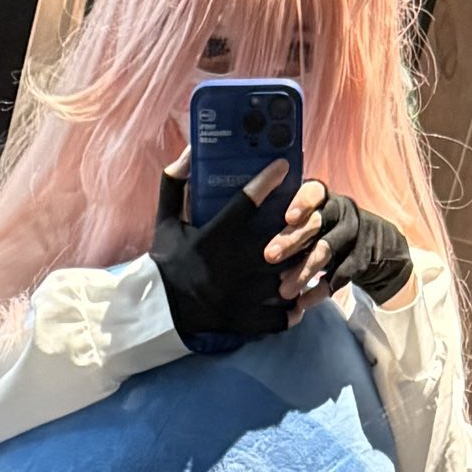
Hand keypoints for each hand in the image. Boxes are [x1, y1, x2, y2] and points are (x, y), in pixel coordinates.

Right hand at [150, 148, 296, 347]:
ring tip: (312, 254)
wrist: (159, 311)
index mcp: (213, 238)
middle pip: (281, 240)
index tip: (283, 166)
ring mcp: (241, 295)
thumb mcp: (165, 220)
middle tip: (311, 216)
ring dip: (303, 265)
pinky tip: (298, 295)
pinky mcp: (245, 320)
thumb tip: (189, 151)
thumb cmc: (167, 260)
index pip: (245, 202)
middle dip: (301, 226)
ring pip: (288, 277)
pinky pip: (281, 315)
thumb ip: (174, 184)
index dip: (268, 181)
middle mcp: (231, 265)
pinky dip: (294, 308)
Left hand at [264, 184, 414, 306]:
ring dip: (304, 271)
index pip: (314, 192)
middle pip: (317, 222)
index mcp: (324, 198)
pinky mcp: (360, 259)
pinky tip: (302, 303)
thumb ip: (290, 223)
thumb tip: (246, 236)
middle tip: (269, 256)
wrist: (376, 249)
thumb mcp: (312, 221)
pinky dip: (319, 291)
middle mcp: (341, 211)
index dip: (302, 202)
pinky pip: (339, 276)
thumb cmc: (326, 232)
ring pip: (327, 251)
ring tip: (284, 290)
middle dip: (292, 239)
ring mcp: (353, 235)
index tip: (288, 218)